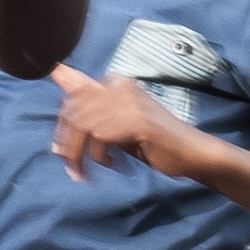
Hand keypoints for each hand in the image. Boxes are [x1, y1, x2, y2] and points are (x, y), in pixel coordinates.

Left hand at [48, 72, 198, 183]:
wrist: (191, 152)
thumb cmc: (153, 142)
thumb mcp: (116, 125)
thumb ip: (91, 109)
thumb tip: (58, 75)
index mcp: (116, 83)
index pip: (73, 95)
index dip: (62, 125)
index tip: (61, 150)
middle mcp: (120, 86)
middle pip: (74, 112)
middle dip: (67, 145)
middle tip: (72, 168)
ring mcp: (129, 101)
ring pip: (83, 126)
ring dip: (78, 156)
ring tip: (84, 173)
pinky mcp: (136, 120)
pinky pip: (99, 137)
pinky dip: (99, 157)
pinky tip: (112, 165)